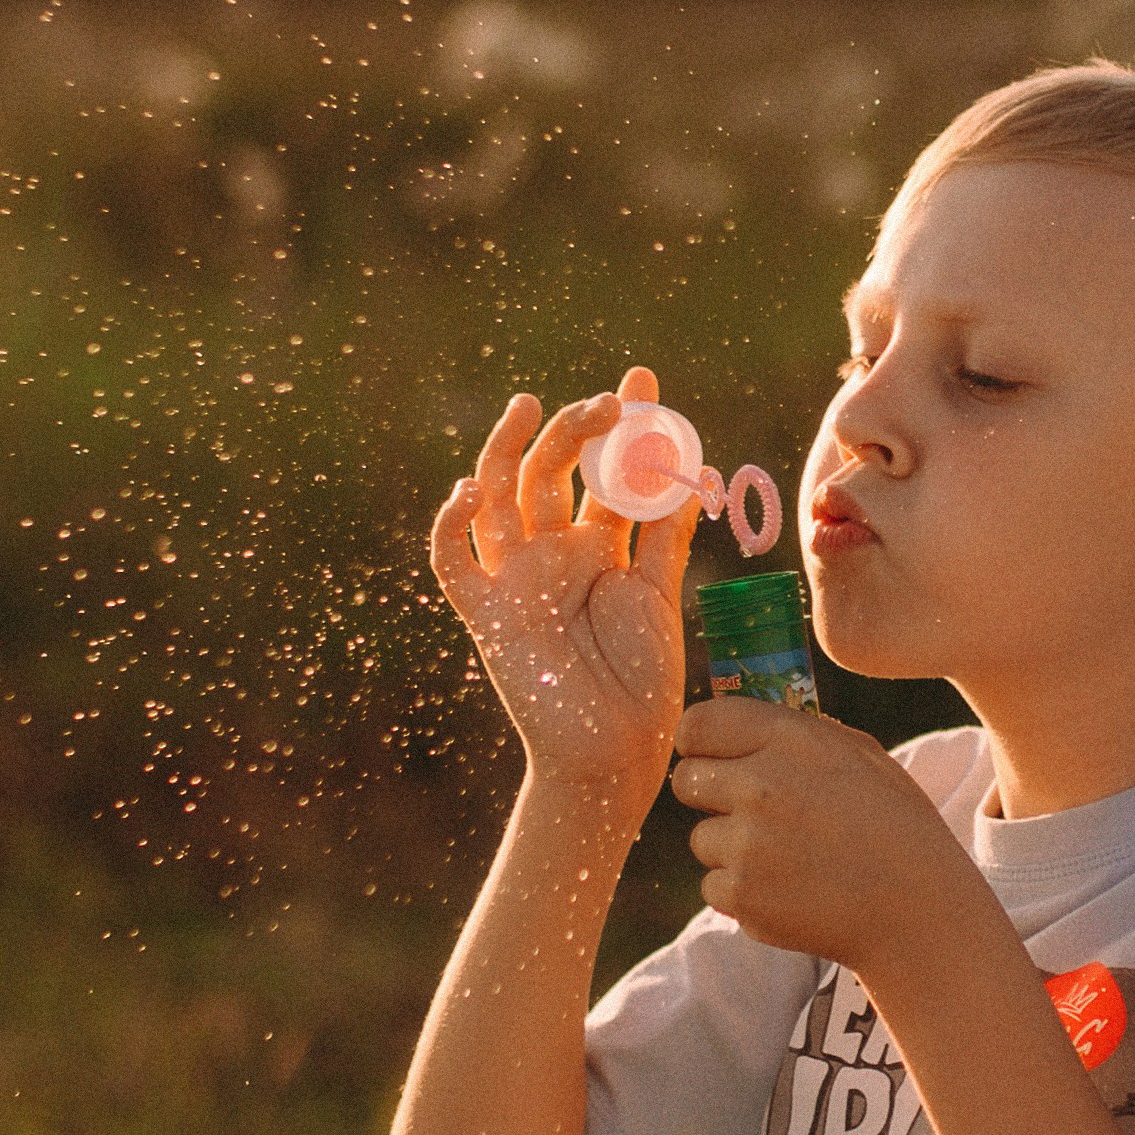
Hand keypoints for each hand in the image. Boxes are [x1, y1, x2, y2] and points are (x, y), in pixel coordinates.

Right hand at [431, 368, 695, 800]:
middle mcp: (553, 553)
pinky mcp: (485, 612)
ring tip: (535, 407)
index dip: (621, 426)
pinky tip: (470, 488)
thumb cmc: (641, 683)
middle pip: (552, 470)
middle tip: (611, 404)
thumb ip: (664, 535)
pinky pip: (452, 561)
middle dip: (577, 430)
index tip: (643, 379)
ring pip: (499, 496)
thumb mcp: (658, 595)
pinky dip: (451, 524)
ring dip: (512, 450)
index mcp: (597, 547)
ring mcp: (515, 577)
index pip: (604, 471)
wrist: (615, 754)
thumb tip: (684, 470)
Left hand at [670, 697, 993, 973]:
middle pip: (686, 781)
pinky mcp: (741, 894)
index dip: (698, 743)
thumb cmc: (895, 828)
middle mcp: (761, 786)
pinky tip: (791, 892)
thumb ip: (793, 735)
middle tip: (755, 816)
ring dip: (732, 851)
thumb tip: (735, 727)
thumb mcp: (860, 756)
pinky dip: (743, 894)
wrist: (917, 911)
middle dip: (710, 796)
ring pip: (702, 839)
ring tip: (791, 860)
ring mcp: (747, 843)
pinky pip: (712, 887)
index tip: (709, 759)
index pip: (697, 725)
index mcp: (791, 740)